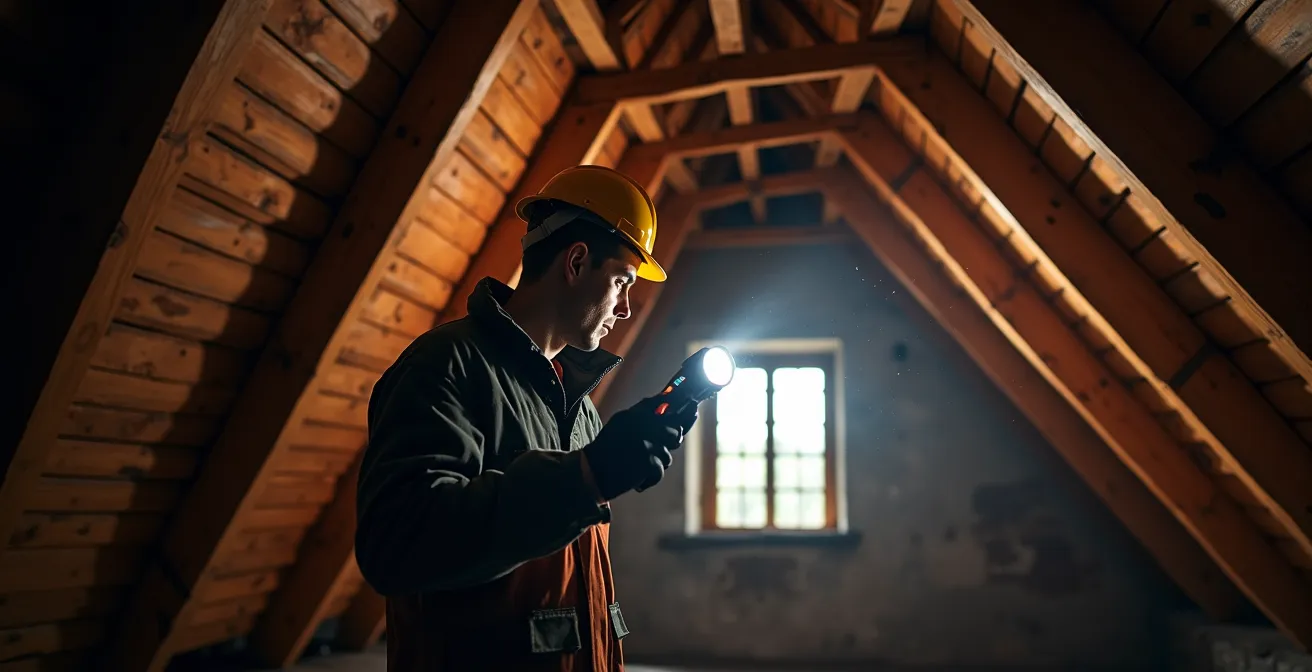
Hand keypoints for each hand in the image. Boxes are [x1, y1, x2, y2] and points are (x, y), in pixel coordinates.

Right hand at [582, 396, 697, 500]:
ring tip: (636, 465)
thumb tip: (668, 411)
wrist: (591, 473)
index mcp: (634, 414)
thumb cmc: (607, 451)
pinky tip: (635, 477)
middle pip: (674, 431)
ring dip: (655, 464)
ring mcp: (645, 442)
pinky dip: (649, 478)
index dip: (683, 409)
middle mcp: (641, 424)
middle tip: (651, 451)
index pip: (665, 405)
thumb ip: (642, 415)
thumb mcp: (621, 425)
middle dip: (669, 443)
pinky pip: (659, 471)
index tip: (694, 410)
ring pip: (667, 455)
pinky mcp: (648, 460)